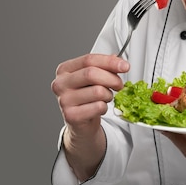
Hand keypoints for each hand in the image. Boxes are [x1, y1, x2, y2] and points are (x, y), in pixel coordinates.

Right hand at [51, 53, 129, 178]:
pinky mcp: (69, 116)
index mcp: (65, 70)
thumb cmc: (89, 98)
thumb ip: (106, 67)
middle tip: (121, 85)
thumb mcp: (96, 79)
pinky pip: (97, 107)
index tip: (126, 66)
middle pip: (92, 73)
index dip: (110, 61)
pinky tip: (100, 110)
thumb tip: (121, 61)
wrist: (80, 126)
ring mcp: (62, 101)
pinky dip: (104, 107)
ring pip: (97, 90)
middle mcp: (59, 84)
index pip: (89, 58)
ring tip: (107, 99)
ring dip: (109, 95)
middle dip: (112, 78)